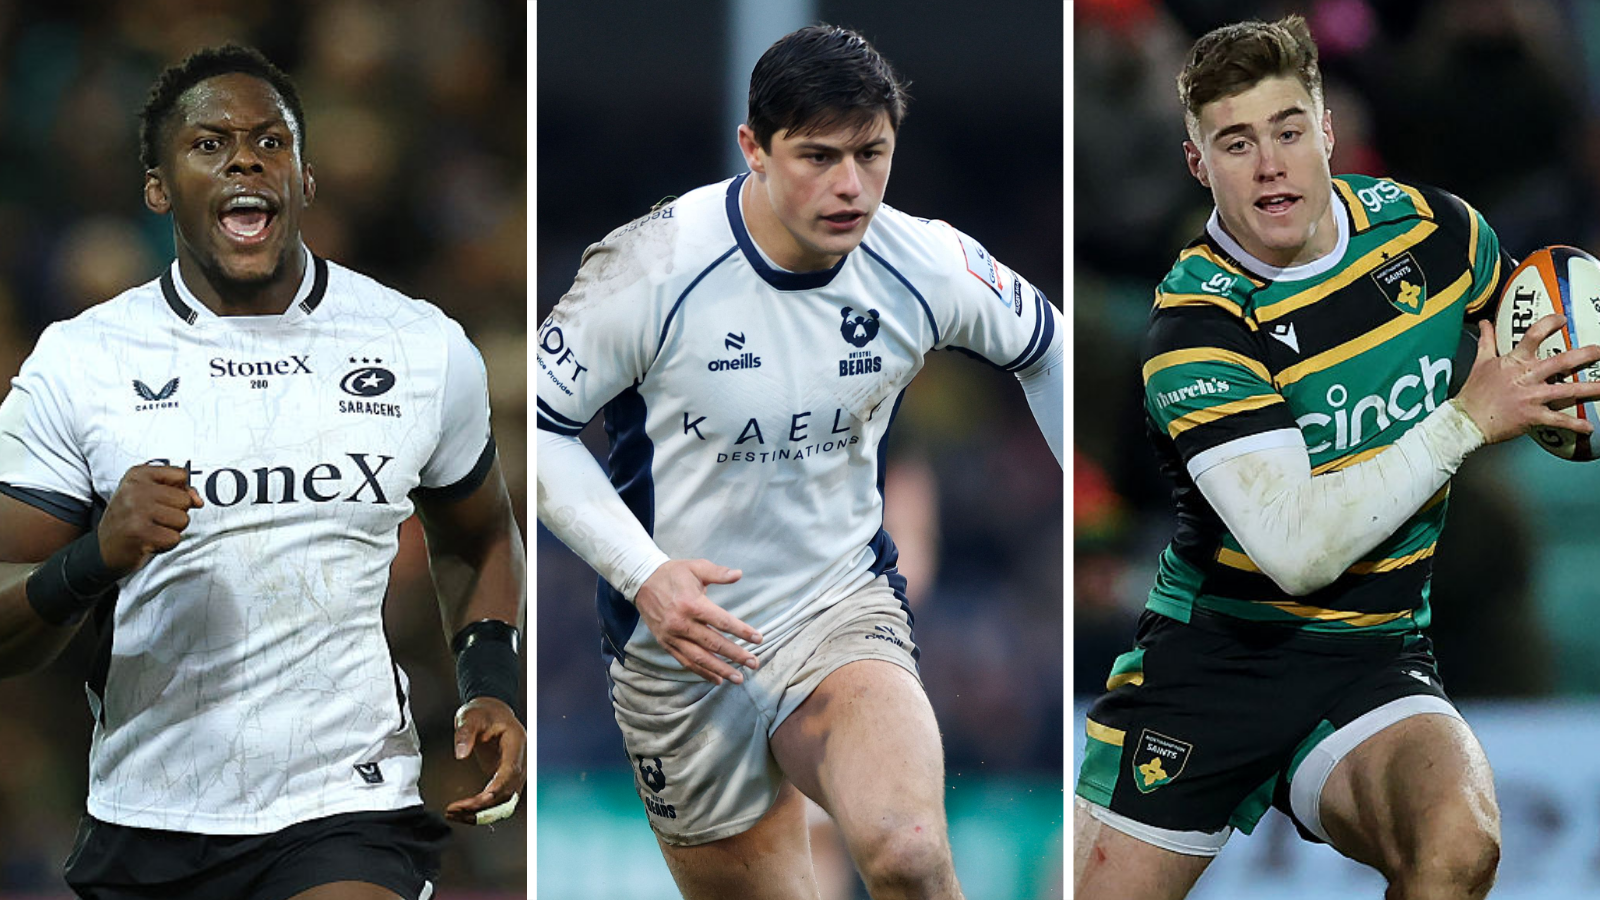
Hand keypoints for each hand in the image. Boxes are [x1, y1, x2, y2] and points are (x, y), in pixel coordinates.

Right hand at [97, 465, 202, 575]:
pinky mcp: (140, 533)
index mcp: (137, 474)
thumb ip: (179, 490)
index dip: (178, 491)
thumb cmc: (132, 519)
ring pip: (183, 519)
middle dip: (175, 513)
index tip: (159, 500)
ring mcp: (136, 511)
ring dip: (171, 529)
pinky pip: (175, 538)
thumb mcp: (150, 495)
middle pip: (184, 500)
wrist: (105, 548)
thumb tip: (198, 501)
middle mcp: (135, 489)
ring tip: (151, 529)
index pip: (181, 475)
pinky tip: (149, 541)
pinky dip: (166, 543)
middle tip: (153, 519)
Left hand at [445, 697, 525, 824]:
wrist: (491, 712)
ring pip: (504, 803)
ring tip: (454, 813)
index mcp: (516, 742)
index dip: (497, 789)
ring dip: (481, 813)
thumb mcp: (470, 717)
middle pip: (508, 793)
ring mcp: (514, 772)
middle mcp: (520, 760)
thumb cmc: (483, 712)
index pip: (511, 771)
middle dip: (482, 807)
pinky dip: (481, 810)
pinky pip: (498, 801)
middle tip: (455, 809)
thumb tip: (460, 754)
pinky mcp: (506, 780)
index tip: (479, 801)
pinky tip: (463, 811)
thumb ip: (465, 734)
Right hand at [635, 559, 761, 683]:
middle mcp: (682, 623)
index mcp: (692, 604)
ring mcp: (672, 636)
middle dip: (735, 655)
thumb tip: (738, 574)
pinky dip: (701, 672)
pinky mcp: (666, 643)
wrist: (642, 581)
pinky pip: (685, 661)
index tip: (758, 639)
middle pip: (713, 643)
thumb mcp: (695, 567)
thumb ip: (718, 572)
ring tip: (738, 678)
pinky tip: (716, 679)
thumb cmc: (673, 573)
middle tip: (754, 663)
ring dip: (720, 670)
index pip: (722, 621)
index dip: (741, 631)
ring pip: (699, 658)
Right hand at [1455, 315, 1599, 443]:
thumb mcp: (1480, 362)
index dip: (1549, 324)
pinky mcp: (1533, 417)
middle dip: (1585, 355)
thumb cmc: (1473, 393)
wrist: (1466, 421)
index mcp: (1514, 362)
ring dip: (1591, 389)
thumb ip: (1487, 341)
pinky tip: (1588, 427)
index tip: (1562, 319)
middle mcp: (1527, 377)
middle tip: (1599, 350)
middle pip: (1561, 362)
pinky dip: (1575, 424)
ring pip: (1568, 391)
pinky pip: (1558, 420)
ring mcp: (1532, 397)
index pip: (1533, 336)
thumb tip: (1485, 323)